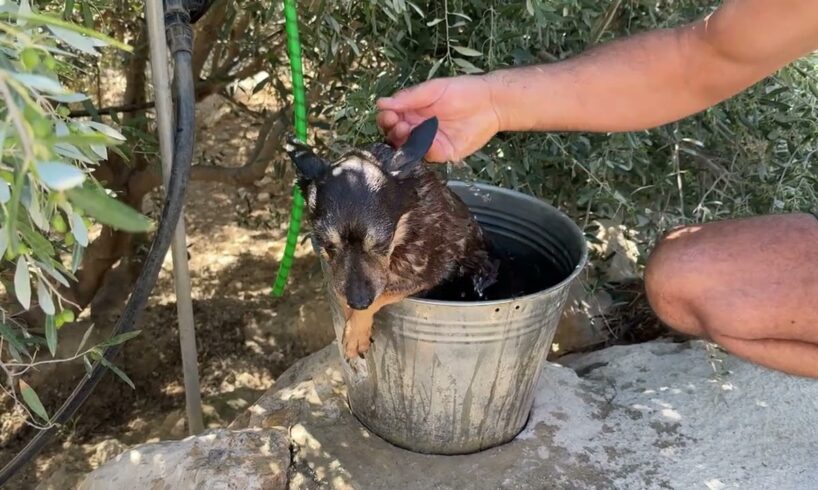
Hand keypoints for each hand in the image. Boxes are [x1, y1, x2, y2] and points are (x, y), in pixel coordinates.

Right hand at [376, 75, 501, 162]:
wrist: (490, 102)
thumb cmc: (461, 90)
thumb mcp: (432, 89)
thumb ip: (408, 98)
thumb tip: (381, 103)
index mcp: (411, 112)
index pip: (390, 120)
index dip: (386, 119)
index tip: (389, 115)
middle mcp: (417, 129)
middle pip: (395, 137)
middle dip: (392, 132)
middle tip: (399, 124)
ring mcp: (429, 142)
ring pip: (408, 149)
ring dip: (404, 142)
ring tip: (407, 130)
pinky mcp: (442, 153)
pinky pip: (428, 155)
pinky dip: (424, 149)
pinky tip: (427, 140)